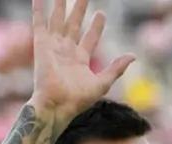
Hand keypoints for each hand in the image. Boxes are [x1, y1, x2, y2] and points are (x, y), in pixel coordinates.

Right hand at [29, 0, 134, 119]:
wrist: (57, 105)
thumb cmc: (78, 99)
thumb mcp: (103, 83)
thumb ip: (116, 68)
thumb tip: (133, 56)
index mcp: (79, 60)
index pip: (89, 38)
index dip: (96, 26)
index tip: (101, 13)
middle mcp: (65, 51)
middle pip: (74, 24)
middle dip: (80, 9)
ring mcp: (53, 47)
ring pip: (59, 20)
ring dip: (61, 4)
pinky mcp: (41, 45)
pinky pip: (40, 23)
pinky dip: (38, 9)